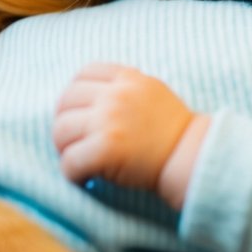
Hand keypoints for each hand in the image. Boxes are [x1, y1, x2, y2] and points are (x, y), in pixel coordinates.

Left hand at [53, 63, 196, 195]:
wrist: (190, 157)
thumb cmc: (171, 130)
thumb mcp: (151, 92)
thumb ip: (122, 87)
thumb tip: (86, 96)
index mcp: (128, 78)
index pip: (83, 74)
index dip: (75, 95)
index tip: (80, 115)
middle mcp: (116, 95)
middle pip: (65, 101)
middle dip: (65, 124)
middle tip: (76, 143)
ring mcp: (109, 121)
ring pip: (61, 131)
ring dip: (66, 149)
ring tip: (81, 160)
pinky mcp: (105, 149)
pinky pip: (69, 160)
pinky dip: (72, 173)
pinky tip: (86, 178)